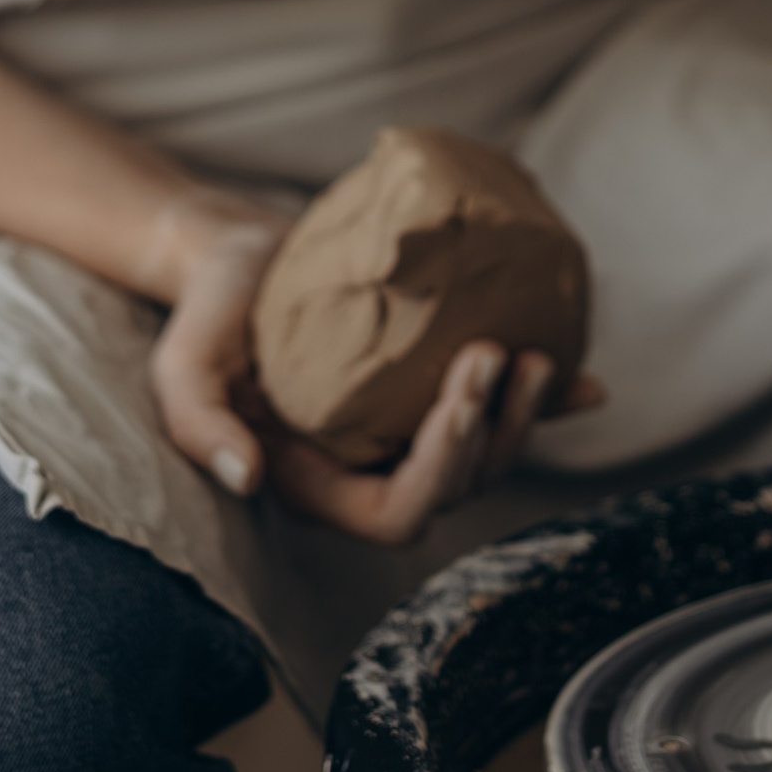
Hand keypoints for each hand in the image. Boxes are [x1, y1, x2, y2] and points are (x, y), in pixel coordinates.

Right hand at [140, 189, 600, 545]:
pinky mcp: (431, 382)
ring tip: (536, 355)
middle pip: (456, 486)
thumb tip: (247, 477)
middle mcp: (371, 465)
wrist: (238, 256)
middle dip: (490, 433)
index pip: (396, 514)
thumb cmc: (210, 313)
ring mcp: (407, 428)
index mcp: (318, 480)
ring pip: (487, 454)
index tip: (458, 392)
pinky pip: (499, 407)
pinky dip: (550, 403)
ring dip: (525, 418)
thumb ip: (199, 423)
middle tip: (495, 350)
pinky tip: (589, 386)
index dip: (439, 469)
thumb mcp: (183, 364)